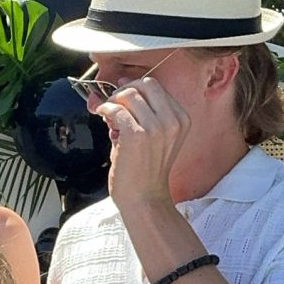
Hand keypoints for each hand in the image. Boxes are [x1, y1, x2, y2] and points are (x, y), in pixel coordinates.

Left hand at [95, 76, 189, 208]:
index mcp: (181, 119)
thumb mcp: (158, 137)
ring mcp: (155, 127)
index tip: (122, 95)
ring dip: (114, 100)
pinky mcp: (136, 135)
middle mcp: (172, 121)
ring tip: (108, 114)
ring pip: (129, 94)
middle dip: (125, 89)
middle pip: (145, 85)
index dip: (135, 88)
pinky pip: (116, 110)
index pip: (156, 87)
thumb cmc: (147, 171)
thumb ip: (145, 113)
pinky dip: (105, 109)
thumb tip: (124, 87)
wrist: (145, 199)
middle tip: (114, 102)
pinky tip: (102, 116)